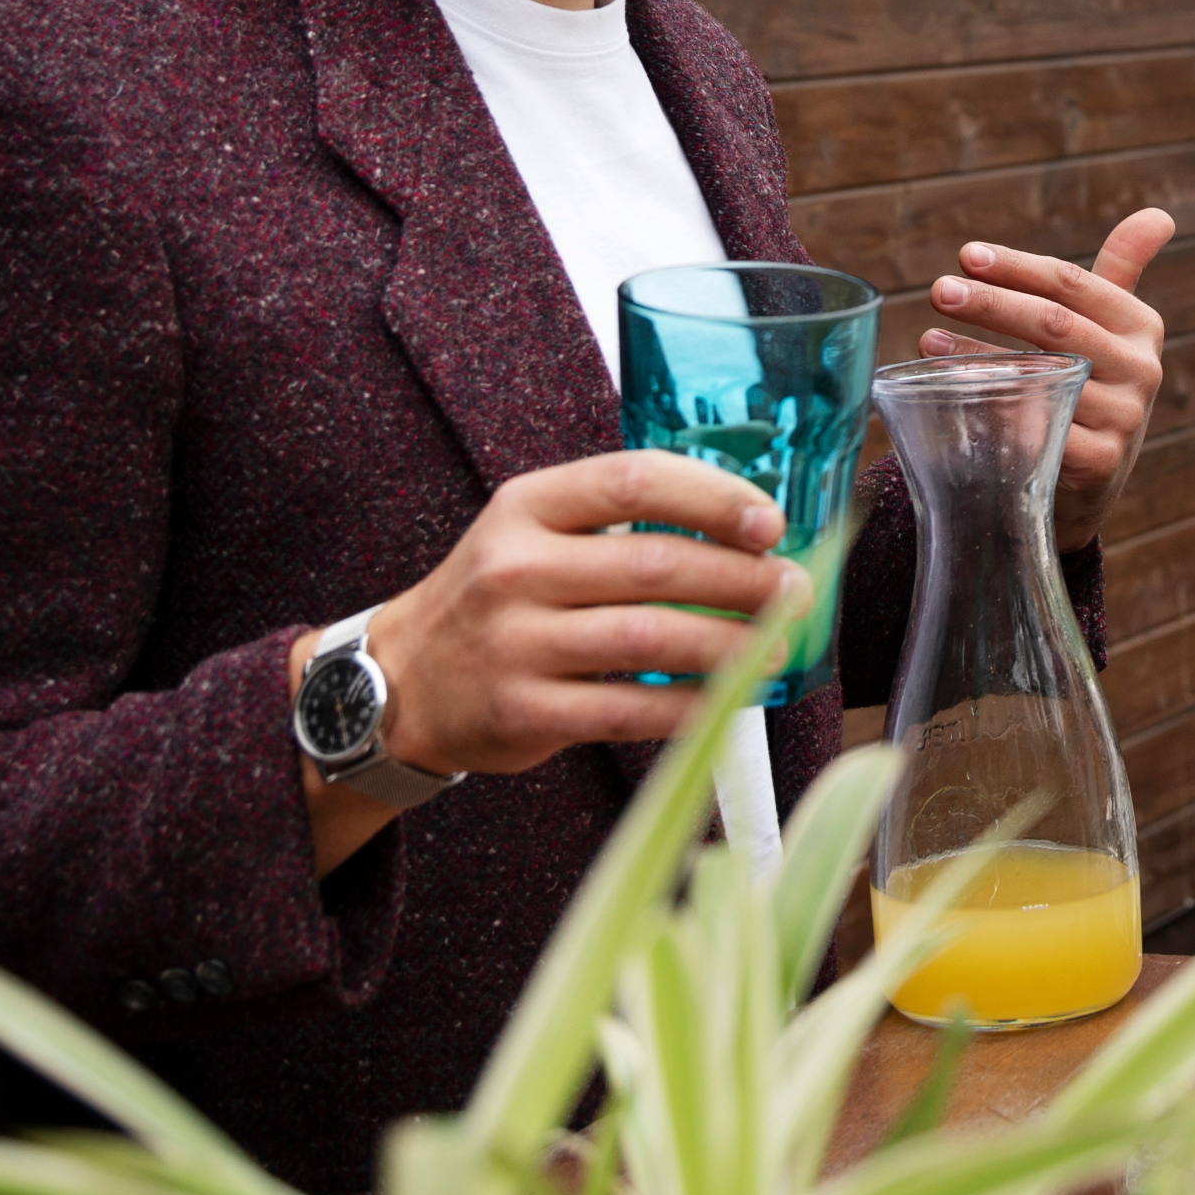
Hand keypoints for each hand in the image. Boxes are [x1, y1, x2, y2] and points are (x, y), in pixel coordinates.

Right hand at [288, 450, 800, 871]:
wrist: (398, 682)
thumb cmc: (492, 601)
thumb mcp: (531, 534)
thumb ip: (616, 523)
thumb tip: (743, 531)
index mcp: (527, 508)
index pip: (634, 481)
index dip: (713, 498)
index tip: (770, 522)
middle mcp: (516, 569)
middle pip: (656, 565)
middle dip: (744, 580)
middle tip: (795, 591)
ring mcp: (516, 643)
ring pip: (652, 640)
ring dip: (732, 646)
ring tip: (777, 647)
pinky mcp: (523, 712)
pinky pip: (629, 712)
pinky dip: (690, 706)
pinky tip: (727, 699)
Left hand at [925, 210, 1173, 550]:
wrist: (1095, 478)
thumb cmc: (1093, 382)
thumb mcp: (1111, 328)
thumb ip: (1123, 269)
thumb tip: (1159, 215)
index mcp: (1142, 326)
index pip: (1073, 284)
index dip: (1018, 267)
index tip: (966, 255)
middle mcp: (1141, 369)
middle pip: (1055, 324)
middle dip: (992, 303)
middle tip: (940, 290)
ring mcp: (1123, 419)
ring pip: (1040, 377)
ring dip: (978, 356)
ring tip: (928, 338)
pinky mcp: (1099, 463)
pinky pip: (1036, 430)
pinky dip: (991, 409)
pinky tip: (951, 396)